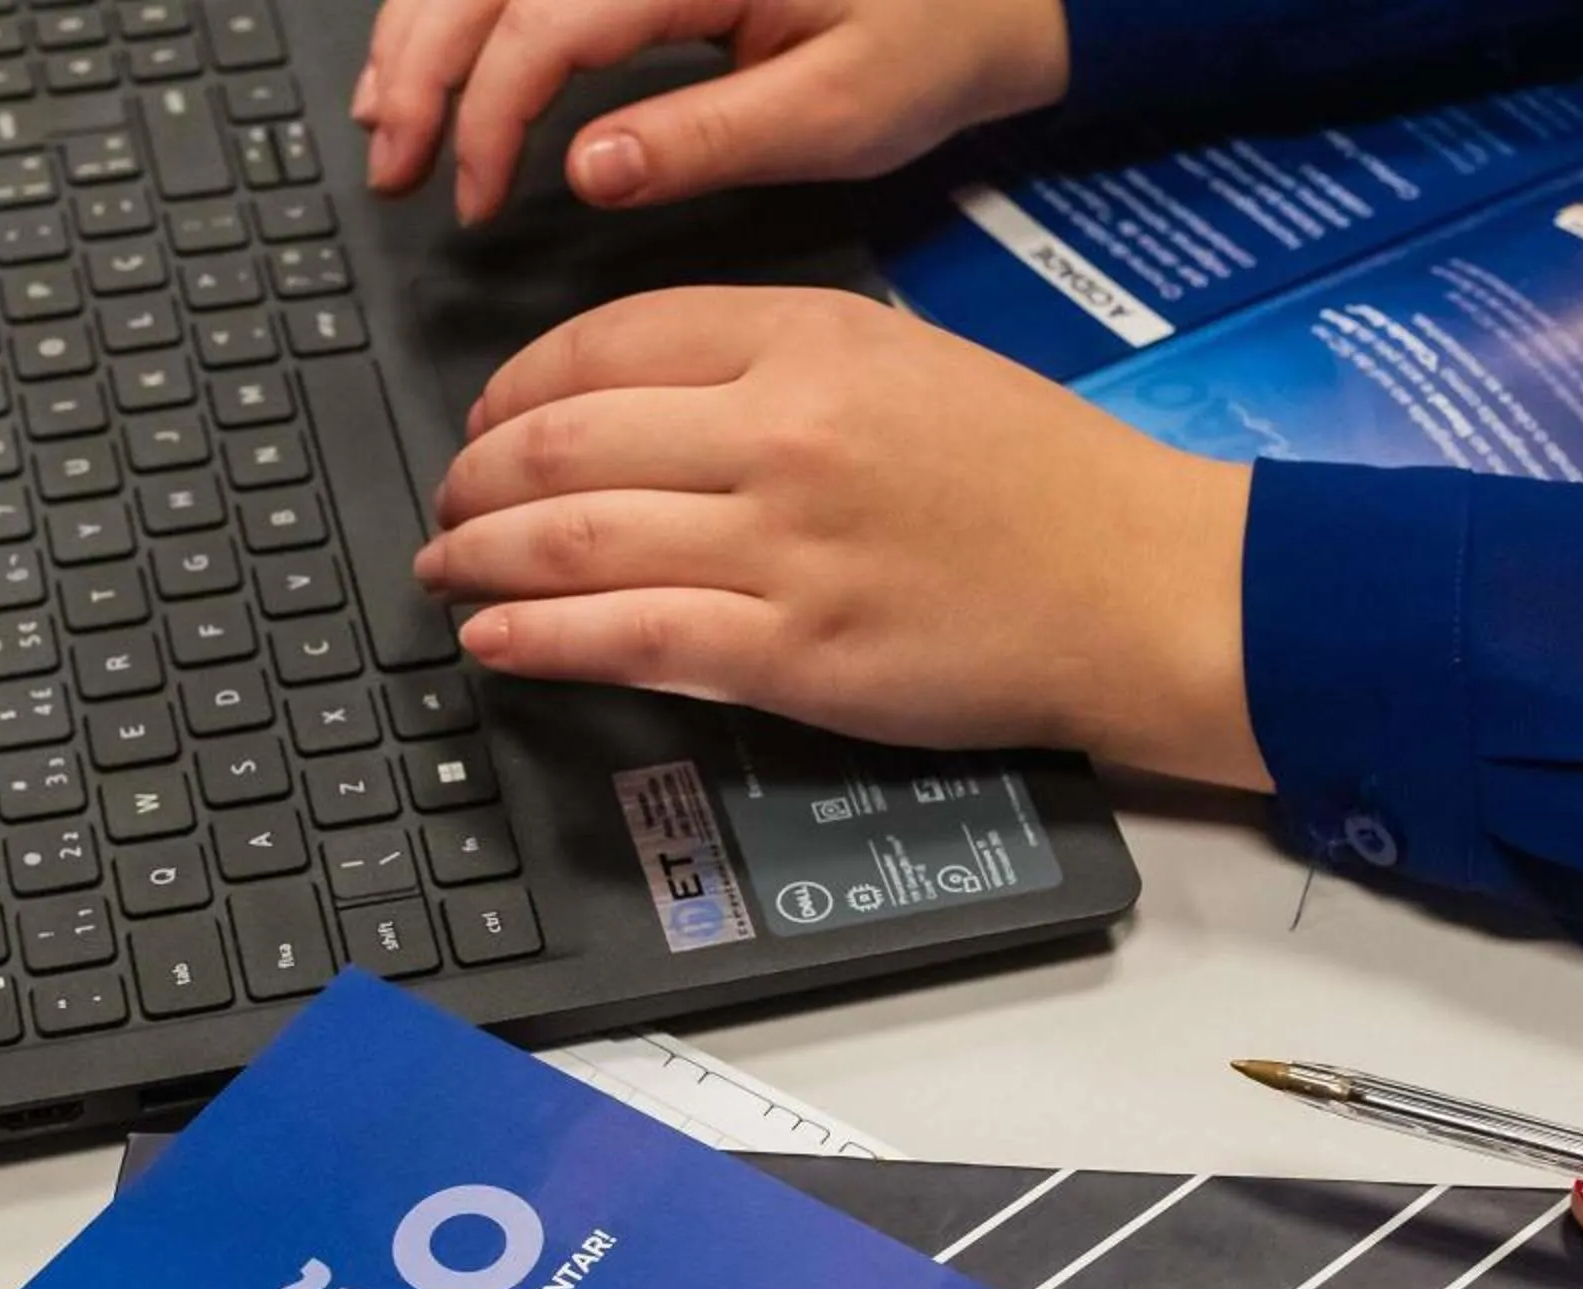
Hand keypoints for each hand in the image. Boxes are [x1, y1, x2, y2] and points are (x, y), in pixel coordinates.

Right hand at [358, 0, 1072, 223]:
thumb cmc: (940, 32)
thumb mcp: (838, 110)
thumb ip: (703, 139)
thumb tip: (585, 172)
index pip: (546, 25)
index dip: (488, 116)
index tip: (473, 198)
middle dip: (419, 65)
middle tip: (392, 166)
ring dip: (423, 28)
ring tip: (389, 119)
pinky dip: (469, 7)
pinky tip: (442, 58)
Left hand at [413, 288, 1269, 785]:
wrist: (1135, 585)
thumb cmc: (1037, 481)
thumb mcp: (905, 361)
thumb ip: (776, 364)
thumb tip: (641, 402)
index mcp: (809, 338)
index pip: (608, 341)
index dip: (517, 386)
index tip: (490, 418)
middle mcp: (783, 431)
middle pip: (564, 439)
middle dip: (473, 475)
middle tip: (448, 503)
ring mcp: (783, 547)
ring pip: (571, 538)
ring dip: (480, 557)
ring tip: (447, 571)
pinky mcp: (792, 655)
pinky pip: (625, 639)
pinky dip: (536, 638)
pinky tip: (496, 639)